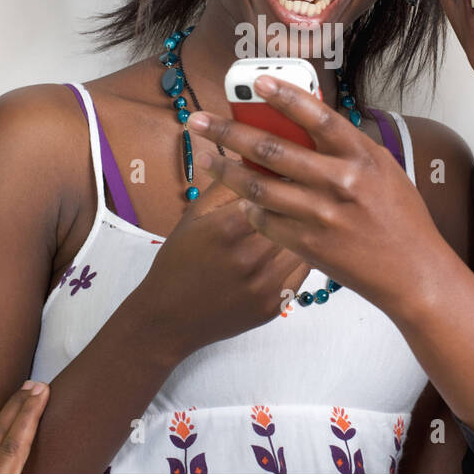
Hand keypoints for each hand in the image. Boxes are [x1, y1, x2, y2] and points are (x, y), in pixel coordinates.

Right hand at [128, 180, 310, 358]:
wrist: (169, 318)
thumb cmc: (179, 261)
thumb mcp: (195, 216)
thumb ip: (226, 183)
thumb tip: (255, 155)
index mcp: (228, 229)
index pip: (273, 191)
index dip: (283, 180)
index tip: (290, 171)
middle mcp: (250, 258)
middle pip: (293, 217)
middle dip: (298, 203)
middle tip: (304, 190)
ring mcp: (265, 286)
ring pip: (304, 244)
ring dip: (304, 230)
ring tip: (303, 218)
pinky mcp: (275, 306)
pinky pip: (303, 272)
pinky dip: (301, 257)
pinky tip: (292, 248)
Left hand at [186, 75, 453, 315]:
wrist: (413, 272)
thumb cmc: (401, 218)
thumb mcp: (382, 169)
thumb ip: (345, 147)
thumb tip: (303, 121)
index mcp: (361, 156)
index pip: (316, 115)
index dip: (284, 96)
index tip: (256, 82)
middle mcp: (339, 182)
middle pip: (271, 149)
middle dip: (228, 132)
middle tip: (200, 120)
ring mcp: (321, 215)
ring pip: (258, 186)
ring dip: (226, 171)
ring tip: (208, 159)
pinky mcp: (308, 244)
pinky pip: (265, 220)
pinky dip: (249, 207)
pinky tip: (239, 199)